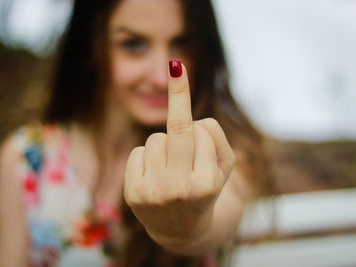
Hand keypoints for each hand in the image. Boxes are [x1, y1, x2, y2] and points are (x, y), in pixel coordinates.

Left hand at [124, 60, 234, 246]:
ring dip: (166, 145)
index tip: (177, 67)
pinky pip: (138, 152)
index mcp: (207, 183)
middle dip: (177, 95)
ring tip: (171, 167)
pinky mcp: (132, 194)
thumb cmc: (206, 188)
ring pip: (156, 139)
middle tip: (176, 65)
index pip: (200, 130)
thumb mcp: (223, 167)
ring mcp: (153, 193)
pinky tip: (155, 176)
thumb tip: (188, 115)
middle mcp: (180, 189)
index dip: (192, 111)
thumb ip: (214, 137)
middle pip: (176, 129)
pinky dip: (147, 158)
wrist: (182, 229)